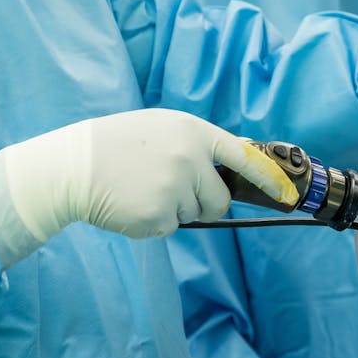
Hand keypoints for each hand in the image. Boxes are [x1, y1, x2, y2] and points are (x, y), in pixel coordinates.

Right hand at [0, 109, 297, 266]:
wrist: (72, 166)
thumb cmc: (115, 146)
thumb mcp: (160, 130)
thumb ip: (196, 145)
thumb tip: (229, 168)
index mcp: (193, 132)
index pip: (243, 157)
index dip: (267, 178)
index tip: (285, 193)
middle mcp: (191, 158)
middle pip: (220, 200)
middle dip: (203, 203)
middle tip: (171, 192)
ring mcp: (176, 187)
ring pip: (195, 215)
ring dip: (175, 210)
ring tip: (143, 190)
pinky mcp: (160, 215)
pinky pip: (171, 228)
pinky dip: (155, 222)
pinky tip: (132, 204)